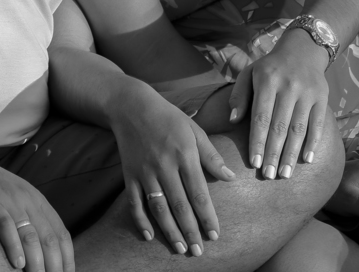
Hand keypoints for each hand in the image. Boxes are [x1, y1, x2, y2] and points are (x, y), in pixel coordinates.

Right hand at [0, 149, 73, 271]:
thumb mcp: (12, 199)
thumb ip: (27, 219)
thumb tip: (39, 251)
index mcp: (36, 200)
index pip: (61, 234)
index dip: (67, 259)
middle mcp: (27, 199)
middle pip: (50, 238)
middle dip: (55, 266)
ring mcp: (9, 199)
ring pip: (31, 235)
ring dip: (38, 262)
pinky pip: (5, 226)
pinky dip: (13, 246)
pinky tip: (17, 264)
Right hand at [109, 84, 236, 256]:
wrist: (131, 106)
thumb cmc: (169, 118)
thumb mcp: (195, 130)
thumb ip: (211, 156)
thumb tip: (230, 178)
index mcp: (184, 154)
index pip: (198, 192)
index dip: (207, 216)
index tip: (215, 235)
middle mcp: (164, 165)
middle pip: (179, 205)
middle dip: (190, 230)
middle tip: (199, 252)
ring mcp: (144, 171)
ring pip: (158, 207)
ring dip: (169, 231)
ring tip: (180, 248)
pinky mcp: (129, 174)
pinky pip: (134, 202)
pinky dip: (140, 220)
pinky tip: (149, 236)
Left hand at [228, 28, 328, 178]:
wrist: (302, 50)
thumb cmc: (270, 68)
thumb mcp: (250, 73)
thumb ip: (239, 95)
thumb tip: (233, 120)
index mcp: (268, 81)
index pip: (261, 117)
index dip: (257, 141)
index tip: (253, 164)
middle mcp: (289, 86)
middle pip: (280, 127)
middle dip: (273, 154)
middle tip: (268, 176)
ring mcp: (308, 92)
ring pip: (299, 129)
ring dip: (292, 154)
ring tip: (285, 174)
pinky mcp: (322, 97)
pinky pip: (317, 123)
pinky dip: (313, 143)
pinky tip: (307, 160)